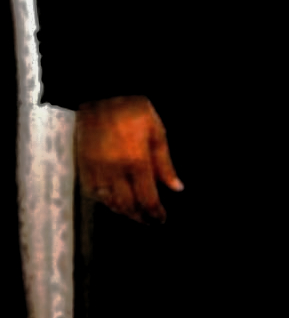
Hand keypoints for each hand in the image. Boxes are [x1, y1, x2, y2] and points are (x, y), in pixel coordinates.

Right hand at [76, 95, 182, 223]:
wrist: (104, 96)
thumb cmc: (135, 112)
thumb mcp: (158, 134)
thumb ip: (166, 165)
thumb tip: (176, 187)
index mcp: (136, 162)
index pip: (147, 198)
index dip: (155, 213)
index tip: (161, 220)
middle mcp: (114, 171)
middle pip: (127, 206)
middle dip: (139, 217)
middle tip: (150, 221)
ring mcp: (96, 170)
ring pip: (108, 203)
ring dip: (123, 212)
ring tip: (136, 213)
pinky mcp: (83, 167)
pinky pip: (93, 193)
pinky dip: (105, 202)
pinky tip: (114, 201)